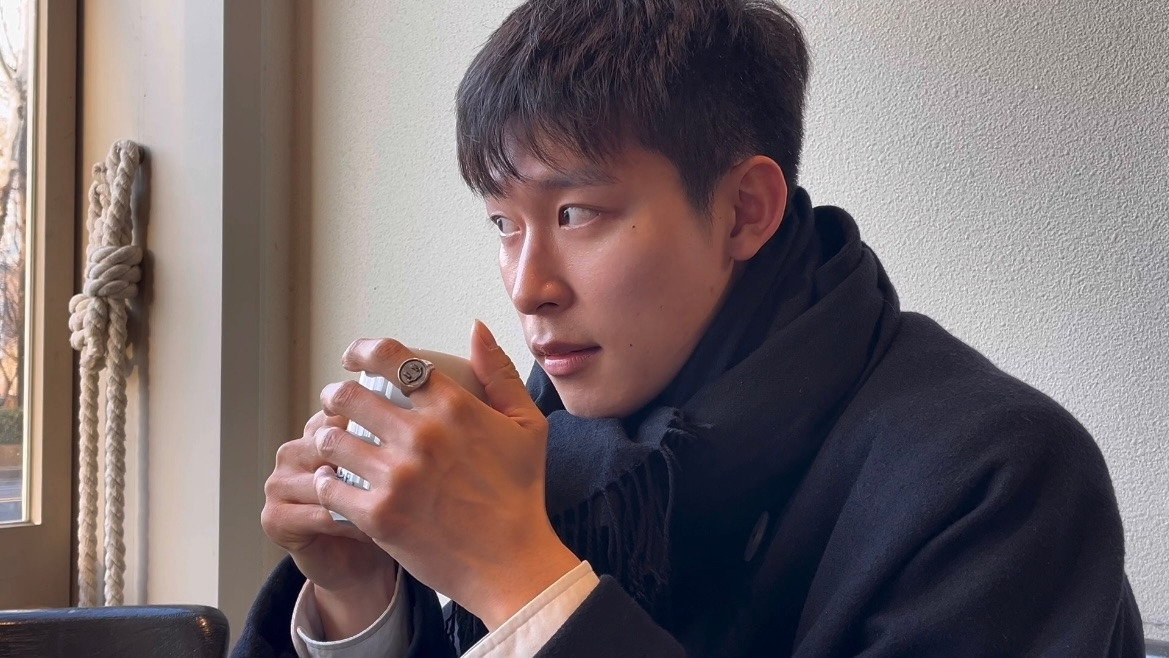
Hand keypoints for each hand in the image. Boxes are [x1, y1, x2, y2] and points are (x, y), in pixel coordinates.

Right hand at [261, 412, 397, 637]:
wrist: (356, 563)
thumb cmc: (379, 508)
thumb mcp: (389, 467)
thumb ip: (394, 436)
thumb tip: (423, 413)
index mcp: (318, 430)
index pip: (346, 413)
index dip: (381, 427)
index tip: (413, 443)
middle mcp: (293, 451)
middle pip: (333, 444)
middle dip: (372, 464)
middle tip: (409, 480)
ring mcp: (279, 483)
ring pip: (327, 479)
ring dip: (364, 496)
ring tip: (396, 509)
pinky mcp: (275, 518)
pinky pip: (320, 513)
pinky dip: (352, 523)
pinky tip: (375, 531)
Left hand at [313, 321, 579, 629]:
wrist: (513, 564)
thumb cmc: (521, 495)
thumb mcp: (527, 425)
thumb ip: (499, 373)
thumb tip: (476, 329)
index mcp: (454, 407)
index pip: (393, 359)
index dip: (363, 350)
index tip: (353, 356)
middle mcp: (422, 436)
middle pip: (349, 396)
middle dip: (335, 395)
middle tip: (335, 403)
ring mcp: (397, 476)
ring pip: (332, 439)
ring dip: (327, 437)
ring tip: (331, 442)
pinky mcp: (379, 515)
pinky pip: (330, 486)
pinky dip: (327, 481)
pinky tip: (333, 481)